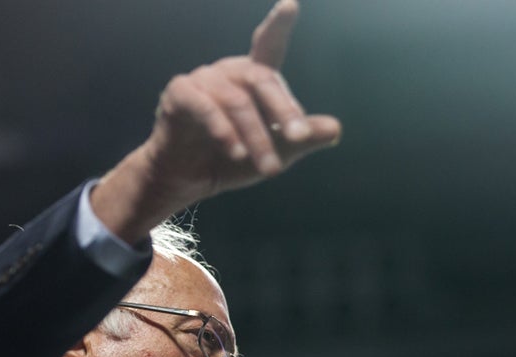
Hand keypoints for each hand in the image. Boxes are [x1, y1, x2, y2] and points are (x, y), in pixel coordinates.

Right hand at [94, 0, 341, 240]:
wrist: (189, 179)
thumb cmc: (234, 158)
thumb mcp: (276, 151)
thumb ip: (302, 139)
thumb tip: (336, 128)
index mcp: (253, 76)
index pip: (269, 46)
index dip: (278, 25)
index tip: (290, 5)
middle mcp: (229, 71)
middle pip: (262, 80)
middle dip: (284, 110)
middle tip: (300, 138)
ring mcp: (203, 79)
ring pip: (237, 102)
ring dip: (256, 136)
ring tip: (269, 168)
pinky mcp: (179, 94)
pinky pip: (206, 108)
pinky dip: (224, 132)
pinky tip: (236, 153)